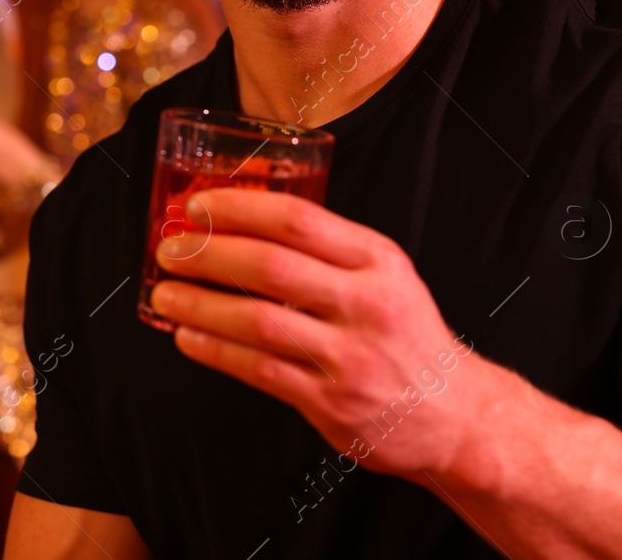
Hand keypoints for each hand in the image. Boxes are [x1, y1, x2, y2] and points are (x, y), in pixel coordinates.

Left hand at [151, 189, 482, 481]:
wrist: (456, 414)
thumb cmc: (405, 334)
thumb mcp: (384, 275)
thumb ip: (327, 251)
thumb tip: (238, 226)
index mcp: (377, 260)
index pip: (298, 220)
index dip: (239, 208)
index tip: (198, 207)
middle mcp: (367, 303)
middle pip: (271, 267)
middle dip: (208, 254)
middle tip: (170, 251)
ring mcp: (351, 356)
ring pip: (258, 321)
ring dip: (200, 305)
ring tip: (165, 295)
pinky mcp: (333, 402)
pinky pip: (260, 370)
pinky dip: (215, 350)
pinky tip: (188, 337)